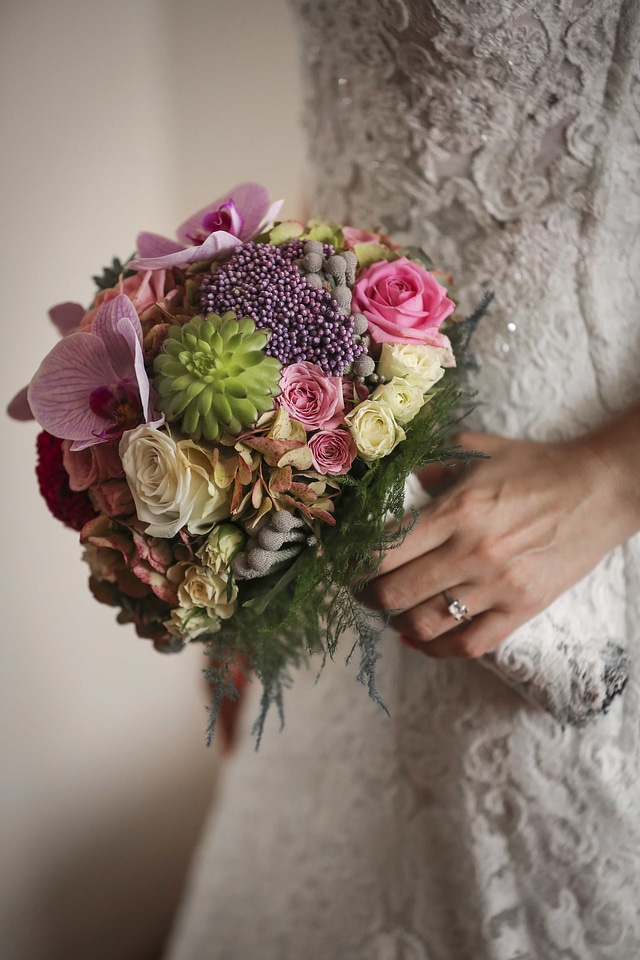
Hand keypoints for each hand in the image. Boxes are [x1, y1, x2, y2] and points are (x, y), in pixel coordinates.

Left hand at [360, 425, 639, 658]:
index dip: (353, 563)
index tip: (345, 565)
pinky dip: (436, 649)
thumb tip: (396, 478)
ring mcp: (498, 585)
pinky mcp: (522, 608)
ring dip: (397, 621)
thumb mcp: (479, 450)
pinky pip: (469, 644)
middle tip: (362, 591)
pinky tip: (420, 639)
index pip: (383, 551)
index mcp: (455, 510)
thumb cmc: (536, 466)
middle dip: (368, 596)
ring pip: (425, 623)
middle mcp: (471, 552)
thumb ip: (431, 464)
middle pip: (395, 592)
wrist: (600, 489)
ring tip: (392, 611)